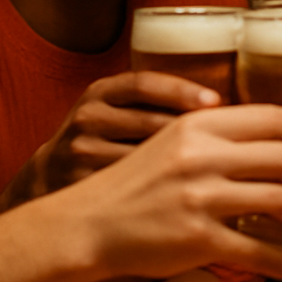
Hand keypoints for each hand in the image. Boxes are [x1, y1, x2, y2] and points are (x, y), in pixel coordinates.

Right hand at [25, 71, 223, 199]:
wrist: (47, 176)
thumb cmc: (100, 138)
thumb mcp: (116, 108)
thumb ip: (154, 102)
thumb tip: (224, 106)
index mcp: (100, 93)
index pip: (142, 84)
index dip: (180, 90)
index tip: (214, 102)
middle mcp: (88, 118)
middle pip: (148, 123)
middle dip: (193, 137)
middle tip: (233, 147)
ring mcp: (82, 154)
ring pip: (142, 161)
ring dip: (184, 170)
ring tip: (221, 175)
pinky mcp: (83, 187)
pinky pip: (132, 193)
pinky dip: (165, 195)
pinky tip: (193, 198)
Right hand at [51, 104, 281, 281]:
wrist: (87, 224)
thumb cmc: (134, 185)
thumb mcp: (173, 142)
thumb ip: (219, 137)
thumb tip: (278, 142)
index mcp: (199, 125)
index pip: (275, 118)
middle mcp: (201, 155)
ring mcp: (199, 198)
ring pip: (280, 201)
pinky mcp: (195, 240)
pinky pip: (257, 251)